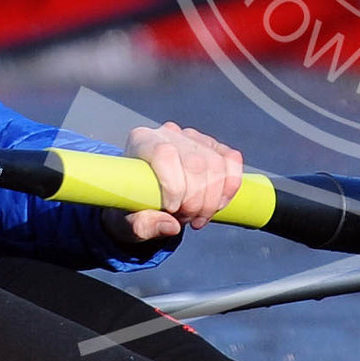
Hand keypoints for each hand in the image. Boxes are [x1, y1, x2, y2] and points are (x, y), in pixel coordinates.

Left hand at [108, 122, 243, 244]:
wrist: (143, 199)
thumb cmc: (132, 207)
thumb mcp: (127, 222)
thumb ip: (143, 225)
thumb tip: (171, 227)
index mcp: (141, 141)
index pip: (164, 154)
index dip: (174, 186)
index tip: (171, 210)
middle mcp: (168, 133)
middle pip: (195, 163)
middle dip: (195, 200)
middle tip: (185, 220)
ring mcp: (193, 137)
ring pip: (216, 165)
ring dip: (211, 200)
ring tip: (196, 218)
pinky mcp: (212, 146)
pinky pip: (232, 160)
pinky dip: (229, 187)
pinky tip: (217, 205)